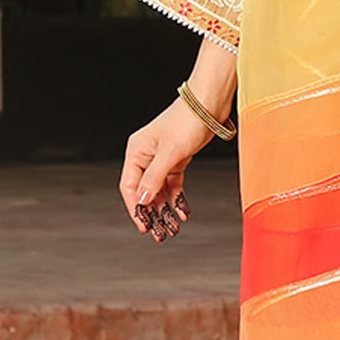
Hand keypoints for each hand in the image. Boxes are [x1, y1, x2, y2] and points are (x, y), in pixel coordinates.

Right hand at [119, 99, 217, 241]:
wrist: (209, 105)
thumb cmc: (187, 121)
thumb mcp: (170, 153)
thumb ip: (155, 178)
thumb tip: (143, 201)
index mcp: (136, 152)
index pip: (130, 187)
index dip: (136, 208)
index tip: (144, 226)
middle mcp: (145, 156)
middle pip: (144, 192)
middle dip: (152, 214)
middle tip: (159, 234)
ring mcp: (161, 159)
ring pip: (159, 191)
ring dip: (165, 210)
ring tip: (173, 228)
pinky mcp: (177, 159)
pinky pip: (173, 184)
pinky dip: (177, 199)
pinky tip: (183, 212)